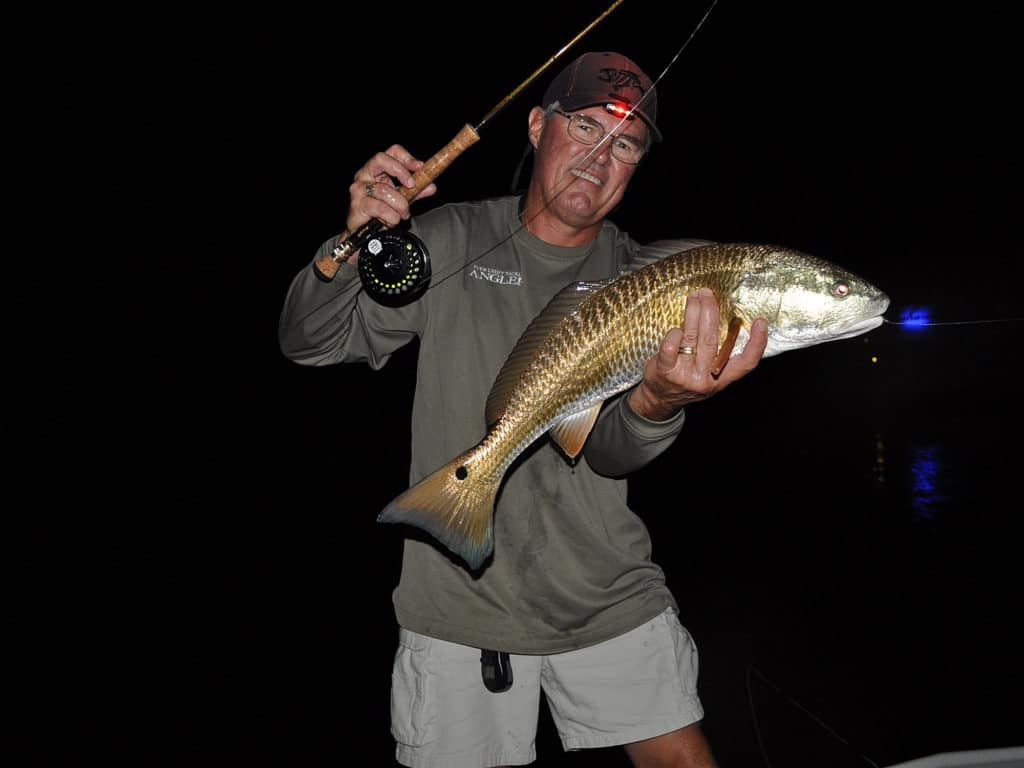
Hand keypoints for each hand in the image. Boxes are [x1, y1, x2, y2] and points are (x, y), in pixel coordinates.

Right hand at [345, 145, 437, 259]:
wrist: (364, 234)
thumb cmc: (381, 212)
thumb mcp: (403, 198)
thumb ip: (416, 191)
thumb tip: (431, 186)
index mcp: (377, 169)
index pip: (392, 152)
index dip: (407, 157)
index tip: (420, 166)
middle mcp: (365, 174)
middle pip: (380, 159)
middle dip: (400, 171)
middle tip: (411, 185)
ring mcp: (359, 188)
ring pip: (385, 190)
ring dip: (400, 205)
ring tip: (403, 214)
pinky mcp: (357, 204)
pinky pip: (380, 208)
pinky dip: (391, 216)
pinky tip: (392, 221)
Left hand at [628, 288, 767, 420]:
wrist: (659, 401)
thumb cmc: (685, 379)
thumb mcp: (708, 374)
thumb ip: (718, 353)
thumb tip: (721, 316)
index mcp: (722, 378)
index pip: (746, 363)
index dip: (757, 343)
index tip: (761, 321)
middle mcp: (706, 378)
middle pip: (712, 341)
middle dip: (711, 313)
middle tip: (707, 294)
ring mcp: (685, 377)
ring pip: (692, 339)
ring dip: (693, 314)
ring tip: (694, 297)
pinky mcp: (665, 373)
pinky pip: (669, 349)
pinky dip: (673, 335)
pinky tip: (675, 328)